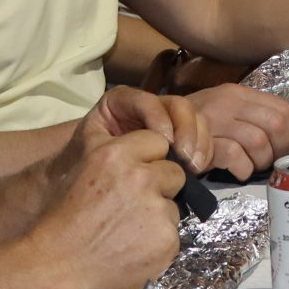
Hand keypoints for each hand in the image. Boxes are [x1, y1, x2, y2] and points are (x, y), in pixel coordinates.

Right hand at [32, 124, 186, 288]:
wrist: (57, 267)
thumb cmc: (63, 220)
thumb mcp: (82, 169)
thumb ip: (117, 156)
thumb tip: (150, 156)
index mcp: (115, 155)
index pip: (157, 142)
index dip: (150, 160)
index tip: (138, 175)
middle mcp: (140, 178)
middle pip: (175, 173)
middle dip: (161, 186)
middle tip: (135, 206)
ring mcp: (157, 210)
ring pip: (173, 207)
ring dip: (158, 217)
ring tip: (127, 232)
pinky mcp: (167, 240)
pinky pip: (173, 235)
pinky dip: (158, 243)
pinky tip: (133, 250)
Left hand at [89, 85, 211, 173]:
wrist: (92, 189)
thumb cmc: (85, 169)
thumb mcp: (90, 152)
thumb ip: (113, 140)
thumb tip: (148, 143)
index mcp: (120, 103)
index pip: (143, 99)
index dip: (156, 115)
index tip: (164, 141)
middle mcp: (147, 108)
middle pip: (177, 106)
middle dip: (185, 130)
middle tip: (184, 157)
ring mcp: (168, 124)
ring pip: (195, 119)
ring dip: (198, 142)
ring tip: (193, 167)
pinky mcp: (182, 142)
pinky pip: (201, 139)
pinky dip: (203, 152)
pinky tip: (197, 170)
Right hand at [185, 82, 288, 179]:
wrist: (156, 128)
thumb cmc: (196, 126)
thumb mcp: (226, 113)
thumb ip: (255, 119)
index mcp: (239, 93)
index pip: (283, 109)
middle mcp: (229, 101)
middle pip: (276, 125)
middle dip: (281, 150)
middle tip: (273, 164)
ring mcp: (214, 119)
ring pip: (258, 141)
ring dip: (261, 162)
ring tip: (252, 167)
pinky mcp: (202, 140)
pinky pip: (236, 155)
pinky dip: (243, 169)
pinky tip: (238, 171)